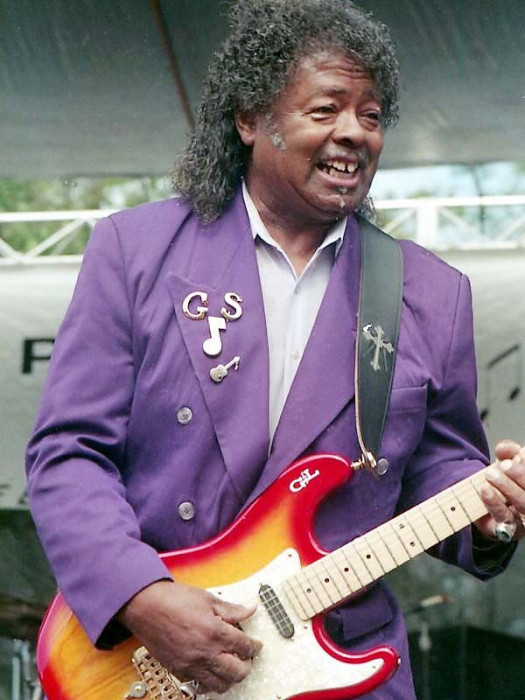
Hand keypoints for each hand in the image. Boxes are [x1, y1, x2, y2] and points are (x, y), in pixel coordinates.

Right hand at [117, 580, 261, 693]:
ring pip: (220, 685)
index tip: (256, 645)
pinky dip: (210, 682)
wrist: (145, 607)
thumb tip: (250, 609)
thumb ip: (231, 609)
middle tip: (248, 658)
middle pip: (237, 672)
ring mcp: (191, 664)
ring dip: (230, 678)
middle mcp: (205, 652)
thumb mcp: (207, 598)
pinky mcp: (179, 670)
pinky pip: (199, 685)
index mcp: (215, 632)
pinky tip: (212, 672)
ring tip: (232, 667)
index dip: (254, 646)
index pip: (244, 646)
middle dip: (247, 666)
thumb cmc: (173, 600)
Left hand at [475, 440, 524, 541]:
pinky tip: (485, 490)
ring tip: (491, 474)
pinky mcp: (510, 529)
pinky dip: (494, 503)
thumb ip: (508, 452)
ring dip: (507, 487)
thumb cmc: (503, 483)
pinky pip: (504, 518)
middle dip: (521, 475)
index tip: (521, 452)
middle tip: (504, 465)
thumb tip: (504, 448)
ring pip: (523, 504)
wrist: (484, 509)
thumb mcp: (506, 463)